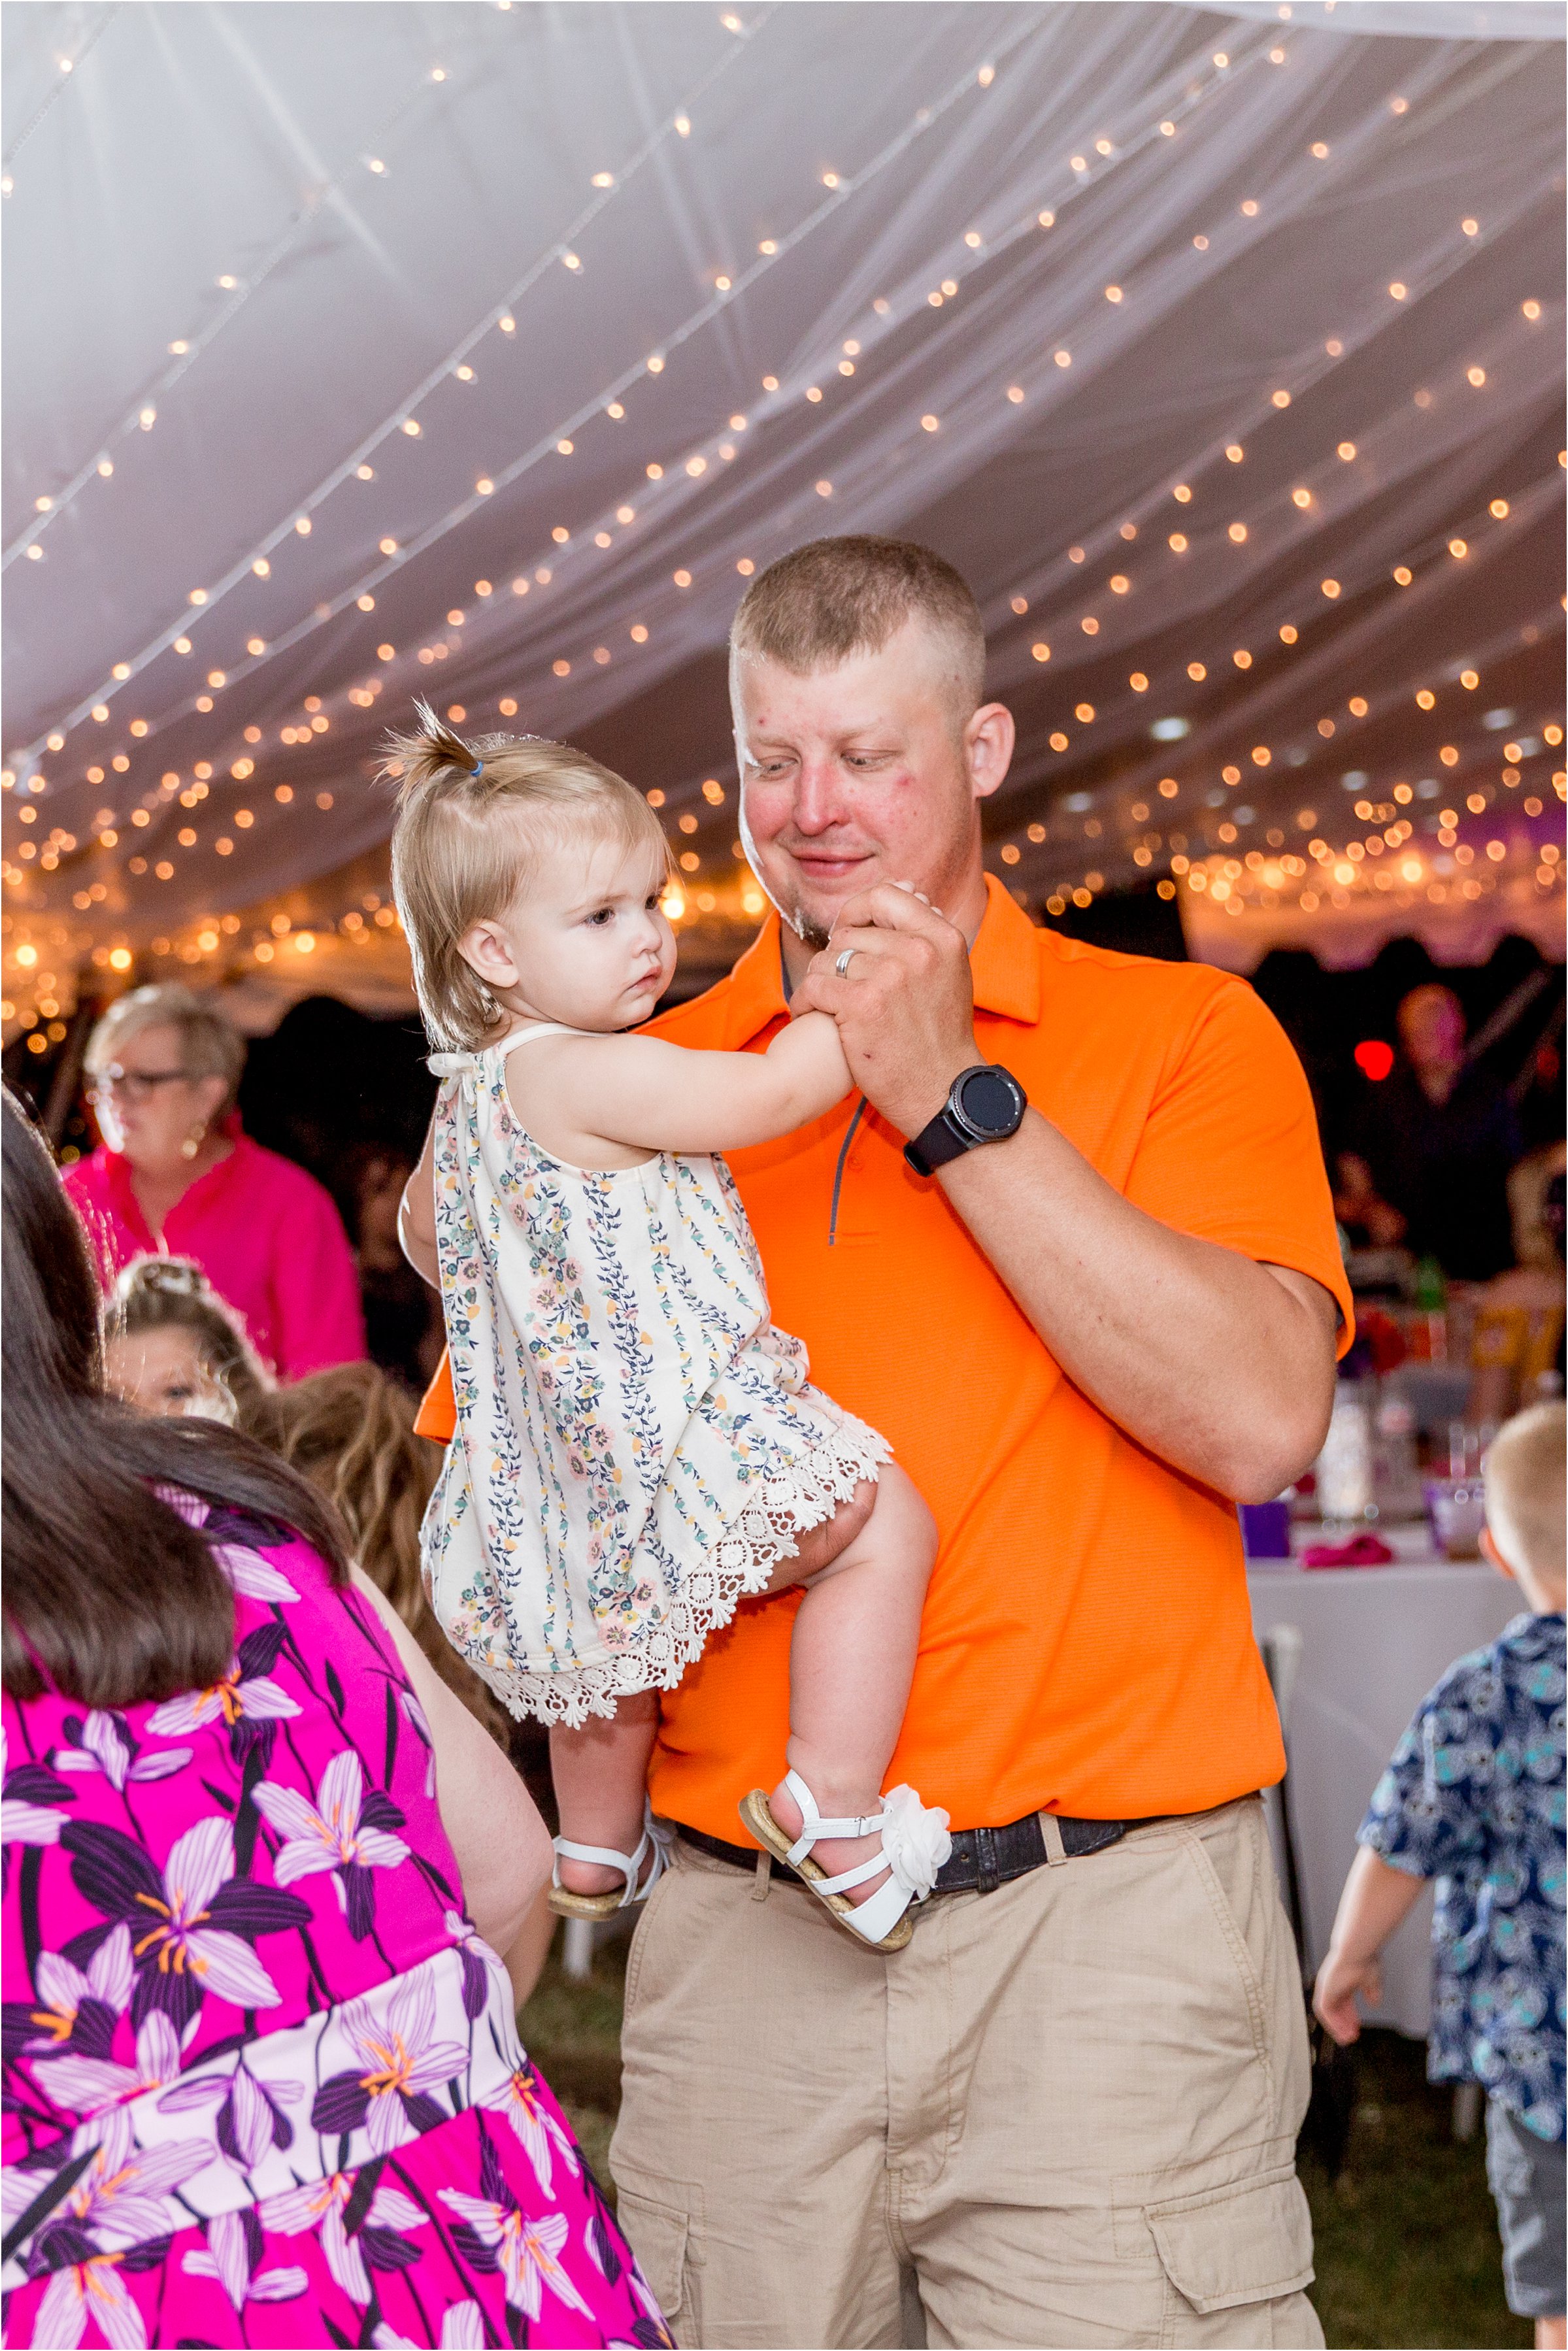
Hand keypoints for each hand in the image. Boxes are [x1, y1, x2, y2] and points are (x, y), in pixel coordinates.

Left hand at [791, 883, 978, 1137]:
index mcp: (942, 937)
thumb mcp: (949, 973)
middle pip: (849, 932)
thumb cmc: (940, 1038)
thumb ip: (926, 932)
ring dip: (820, 983)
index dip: (857, 912)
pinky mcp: (862, 1005)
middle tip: (838, 985)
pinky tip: (809, 1015)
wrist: (942, 1093)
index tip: (849, 936)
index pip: (885, 896)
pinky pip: (814, 985)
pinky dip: (804, 1002)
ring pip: (827, 959)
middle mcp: (919, 951)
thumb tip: (909, 888)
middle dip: (837, 957)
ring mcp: (890, 976)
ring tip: (825, 1005)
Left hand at [1312, 1946, 1379, 2044]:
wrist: (1357, 1951)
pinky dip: (1332, 2022)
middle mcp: (1333, 1984)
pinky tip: (1341, 2031)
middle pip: (1336, 2008)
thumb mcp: (1373, 1981)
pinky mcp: (1324, 1990)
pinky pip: (1325, 2011)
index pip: (1344, 2001)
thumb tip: (1374, 2004)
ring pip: (1328, 2012)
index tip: (1356, 2027)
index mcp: (1344, 1980)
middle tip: (1351, 2037)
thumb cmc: (1366, 1960)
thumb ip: (1373, 1993)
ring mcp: (1327, 1986)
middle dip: (1344, 2023)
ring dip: (1337, 2026)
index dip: (1350, 2015)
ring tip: (1347, 2038)